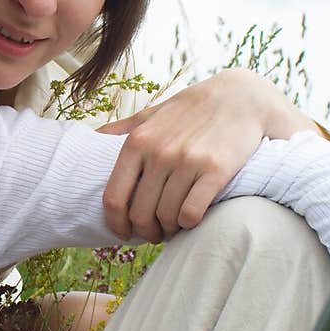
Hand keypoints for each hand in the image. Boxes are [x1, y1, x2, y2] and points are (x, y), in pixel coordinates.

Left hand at [96, 68, 318, 240]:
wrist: (240, 97)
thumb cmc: (191, 110)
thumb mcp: (152, 114)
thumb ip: (122, 130)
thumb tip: (89, 139)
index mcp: (137, 141)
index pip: (113, 197)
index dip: (115, 223)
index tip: (123, 233)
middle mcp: (159, 152)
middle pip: (140, 214)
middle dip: (145, 231)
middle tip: (154, 233)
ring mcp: (187, 162)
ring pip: (166, 217)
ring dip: (168, 229)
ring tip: (173, 226)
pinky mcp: (216, 170)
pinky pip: (192, 213)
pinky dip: (189, 224)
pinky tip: (191, 219)